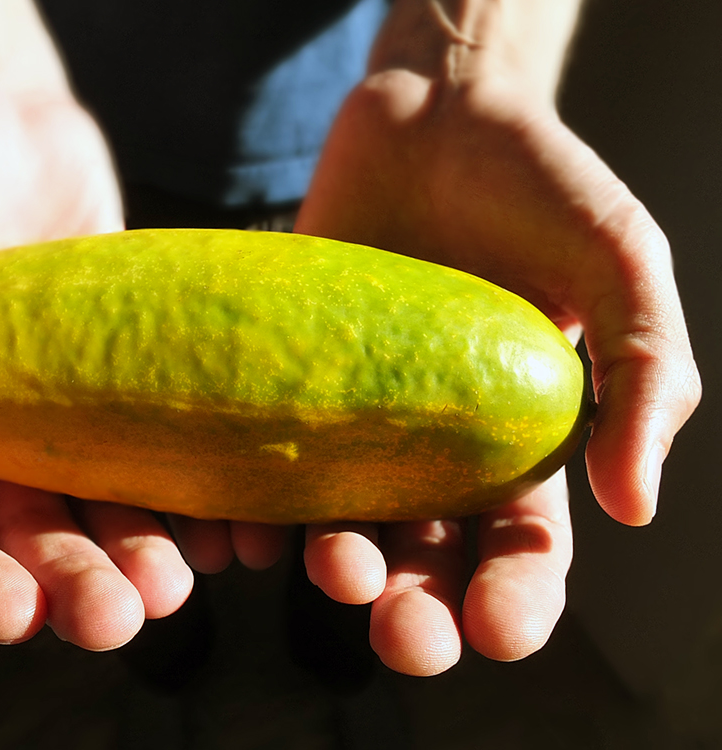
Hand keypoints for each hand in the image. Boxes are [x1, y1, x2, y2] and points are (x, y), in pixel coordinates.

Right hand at [0, 82, 199, 648]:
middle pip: (37, 538)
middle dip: (77, 583)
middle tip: (123, 616)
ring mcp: (75, 413)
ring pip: (113, 508)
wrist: (7, 117)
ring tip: (183, 581)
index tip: (18, 614)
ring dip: (146, 556)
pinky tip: (237, 527)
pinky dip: (204, 495)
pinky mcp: (142, 380)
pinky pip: (172, 447)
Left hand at [293, 58, 699, 671]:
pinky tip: (249, 535)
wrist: (432, 118)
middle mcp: (435, 450)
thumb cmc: (539, 184)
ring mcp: (359, 422)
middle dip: (421, 611)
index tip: (500, 629)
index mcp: (522, 444)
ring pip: (346, 525)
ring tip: (336, 572)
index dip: (519, 598)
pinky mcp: (293, 386)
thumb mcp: (622, 264)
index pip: (526, 548)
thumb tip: (634, 507)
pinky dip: (258, 510)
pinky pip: (271, 463)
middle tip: (404, 635)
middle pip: (429, 560)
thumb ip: (643, 376)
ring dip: (340, 569)